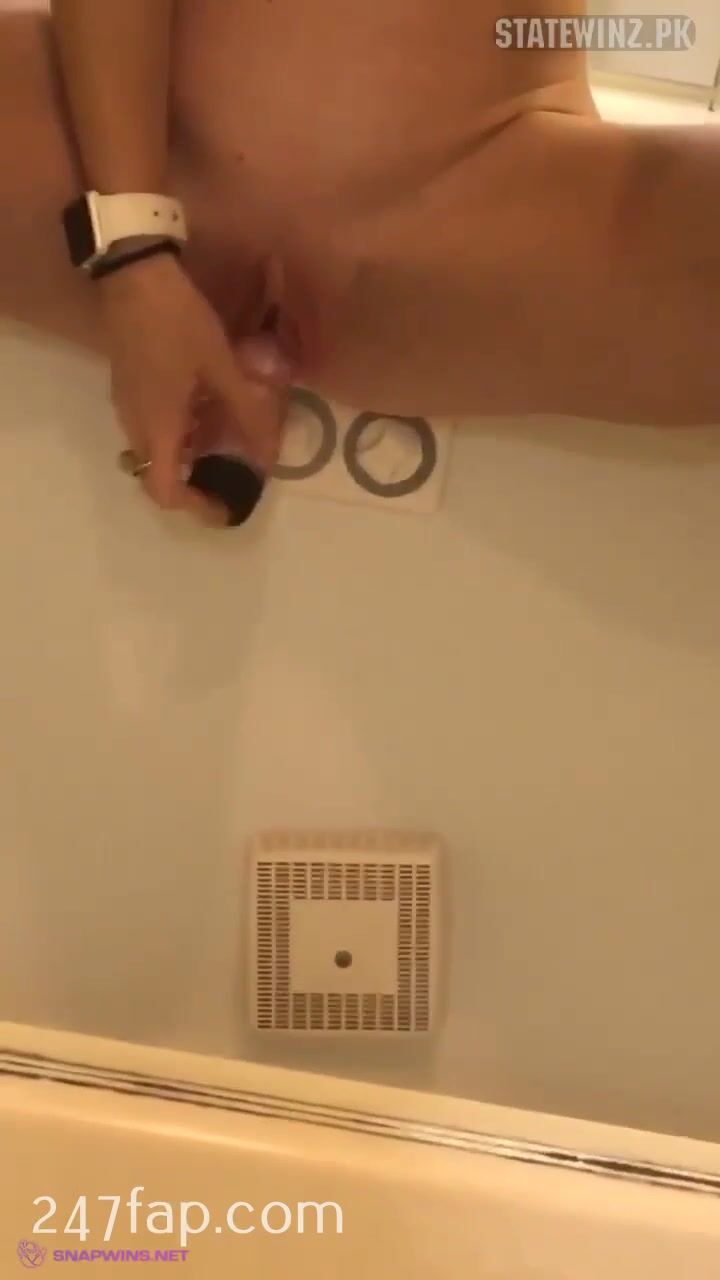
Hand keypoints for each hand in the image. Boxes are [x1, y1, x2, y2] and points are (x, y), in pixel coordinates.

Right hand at [100, 252, 290, 523]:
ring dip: (187, 454)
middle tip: (230, 472)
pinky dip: (179, 430)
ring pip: (155, 449)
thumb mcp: (221, 366)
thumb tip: (268, 454)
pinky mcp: (128, 385)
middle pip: (157, 474)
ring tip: (225, 438)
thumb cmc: (178, 323)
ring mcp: (127, 404)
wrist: (132, 274)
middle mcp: (136, 424)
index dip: (194, 507)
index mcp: (157, 427)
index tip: (223, 503)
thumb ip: (247, 412)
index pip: (164, 491)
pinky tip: (206, 407)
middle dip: (194, 481)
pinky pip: (152, 425)